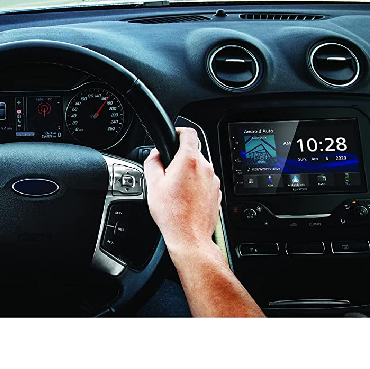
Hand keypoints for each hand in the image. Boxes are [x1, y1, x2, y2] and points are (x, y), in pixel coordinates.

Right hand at [143, 127, 221, 256]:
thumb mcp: (153, 184)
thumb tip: (154, 155)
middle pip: (193, 152)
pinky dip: (196, 185)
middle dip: (180, 158)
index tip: (174, 135)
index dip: (179, 130)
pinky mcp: (217, 193)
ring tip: (176, 190)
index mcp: (189, 160)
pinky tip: (185, 199)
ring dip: (188, 173)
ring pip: (199, 168)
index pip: (189, 133)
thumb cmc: (172, 214)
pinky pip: (205, 182)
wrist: (190, 238)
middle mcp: (205, 168)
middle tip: (167, 172)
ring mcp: (213, 181)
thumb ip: (152, 162)